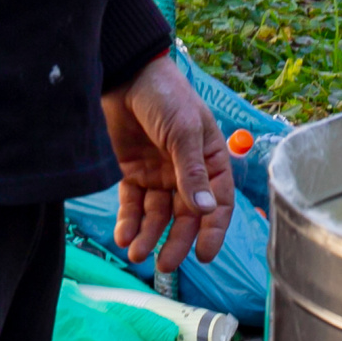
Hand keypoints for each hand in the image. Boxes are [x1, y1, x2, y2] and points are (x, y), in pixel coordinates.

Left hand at [102, 55, 233, 272]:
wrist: (125, 76)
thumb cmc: (166, 96)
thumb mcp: (184, 131)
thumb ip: (192, 172)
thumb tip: (205, 210)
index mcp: (210, 160)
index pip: (218, 202)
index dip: (213, 230)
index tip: (203, 255)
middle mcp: (186, 172)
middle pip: (185, 216)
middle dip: (176, 241)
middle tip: (164, 264)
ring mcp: (159, 174)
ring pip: (157, 215)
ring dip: (149, 235)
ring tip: (137, 254)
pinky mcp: (133, 173)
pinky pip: (133, 205)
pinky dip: (129, 222)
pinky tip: (123, 236)